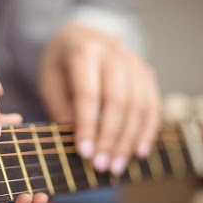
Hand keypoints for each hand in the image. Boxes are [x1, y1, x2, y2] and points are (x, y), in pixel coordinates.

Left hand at [39, 23, 159, 175]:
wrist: (81, 36)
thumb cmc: (61, 66)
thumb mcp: (50, 83)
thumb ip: (63, 110)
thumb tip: (81, 146)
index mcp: (84, 52)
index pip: (88, 93)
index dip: (87, 125)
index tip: (84, 153)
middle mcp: (114, 53)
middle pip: (118, 100)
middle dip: (110, 137)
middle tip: (101, 165)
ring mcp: (134, 61)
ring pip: (138, 105)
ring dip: (128, 140)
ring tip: (116, 166)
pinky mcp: (147, 73)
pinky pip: (152, 105)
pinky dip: (147, 131)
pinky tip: (138, 152)